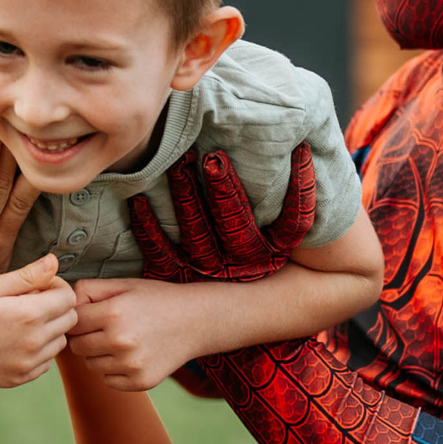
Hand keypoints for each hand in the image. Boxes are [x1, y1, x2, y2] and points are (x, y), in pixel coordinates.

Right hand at [0, 254, 76, 387]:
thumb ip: (28, 276)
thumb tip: (55, 262)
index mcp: (28, 316)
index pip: (68, 298)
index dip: (56, 286)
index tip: (36, 284)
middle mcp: (32, 344)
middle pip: (69, 320)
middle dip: (56, 306)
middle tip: (28, 300)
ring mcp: (26, 366)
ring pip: (60, 343)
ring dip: (49, 329)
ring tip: (19, 320)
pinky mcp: (17, 380)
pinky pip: (44, 363)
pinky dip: (38, 350)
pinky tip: (13, 340)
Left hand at [67, 276, 204, 391]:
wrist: (196, 321)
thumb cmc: (156, 299)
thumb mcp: (123, 284)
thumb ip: (88, 289)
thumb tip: (64, 305)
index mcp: (113, 313)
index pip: (72, 322)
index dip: (78, 318)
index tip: (90, 315)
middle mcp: (121, 341)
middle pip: (77, 346)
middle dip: (85, 337)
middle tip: (104, 328)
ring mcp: (132, 365)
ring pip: (91, 365)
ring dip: (99, 354)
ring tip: (120, 340)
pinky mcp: (141, 382)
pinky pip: (108, 380)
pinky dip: (114, 370)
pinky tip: (131, 354)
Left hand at [127, 144, 315, 283]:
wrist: (234, 309)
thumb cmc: (260, 243)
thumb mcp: (279, 225)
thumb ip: (287, 188)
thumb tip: (305, 134)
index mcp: (275, 250)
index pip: (295, 221)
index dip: (302, 187)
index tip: (300, 147)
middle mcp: (246, 263)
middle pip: (238, 226)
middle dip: (226, 190)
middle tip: (214, 157)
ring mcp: (210, 272)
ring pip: (199, 235)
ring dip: (186, 198)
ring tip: (177, 164)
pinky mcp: (178, 277)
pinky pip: (161, 254)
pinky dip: (148, 229)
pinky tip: (137, 201)